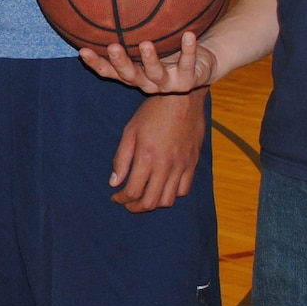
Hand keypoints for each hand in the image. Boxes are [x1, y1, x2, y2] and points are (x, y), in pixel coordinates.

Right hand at [79, 31, 214, 94]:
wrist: (203, 64)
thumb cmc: (171, 48)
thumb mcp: (150, 37)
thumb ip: (133, 27)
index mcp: (134, 72)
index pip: (109, 70)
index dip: (96, 62)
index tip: (82, 49)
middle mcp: (147, 81)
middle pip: (129, 75)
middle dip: (119, 62)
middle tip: (113, 46)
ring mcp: (167, 84)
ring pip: (156, 75)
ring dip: (150, 60)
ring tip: (146, 44)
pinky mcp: (188, 83)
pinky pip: (188, 64)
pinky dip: (188, 50)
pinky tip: (189, 35)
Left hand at [110, 92, 203, 211]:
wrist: (181, 99)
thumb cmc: (152, 113)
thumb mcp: (130, 132)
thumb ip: (121, 159)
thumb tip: (114, 182)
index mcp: (147, 158)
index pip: (133, 191)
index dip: (121, 199)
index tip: (115, 197)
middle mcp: (165, 166)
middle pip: (150, 201)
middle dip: (135, 207)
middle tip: (127, 203)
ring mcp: (181, 166)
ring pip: (168, 200)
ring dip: (153, 204)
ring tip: (144, 198)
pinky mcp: (192, 164)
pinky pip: (183, 190)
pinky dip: (172, 195)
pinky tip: (162, 189)